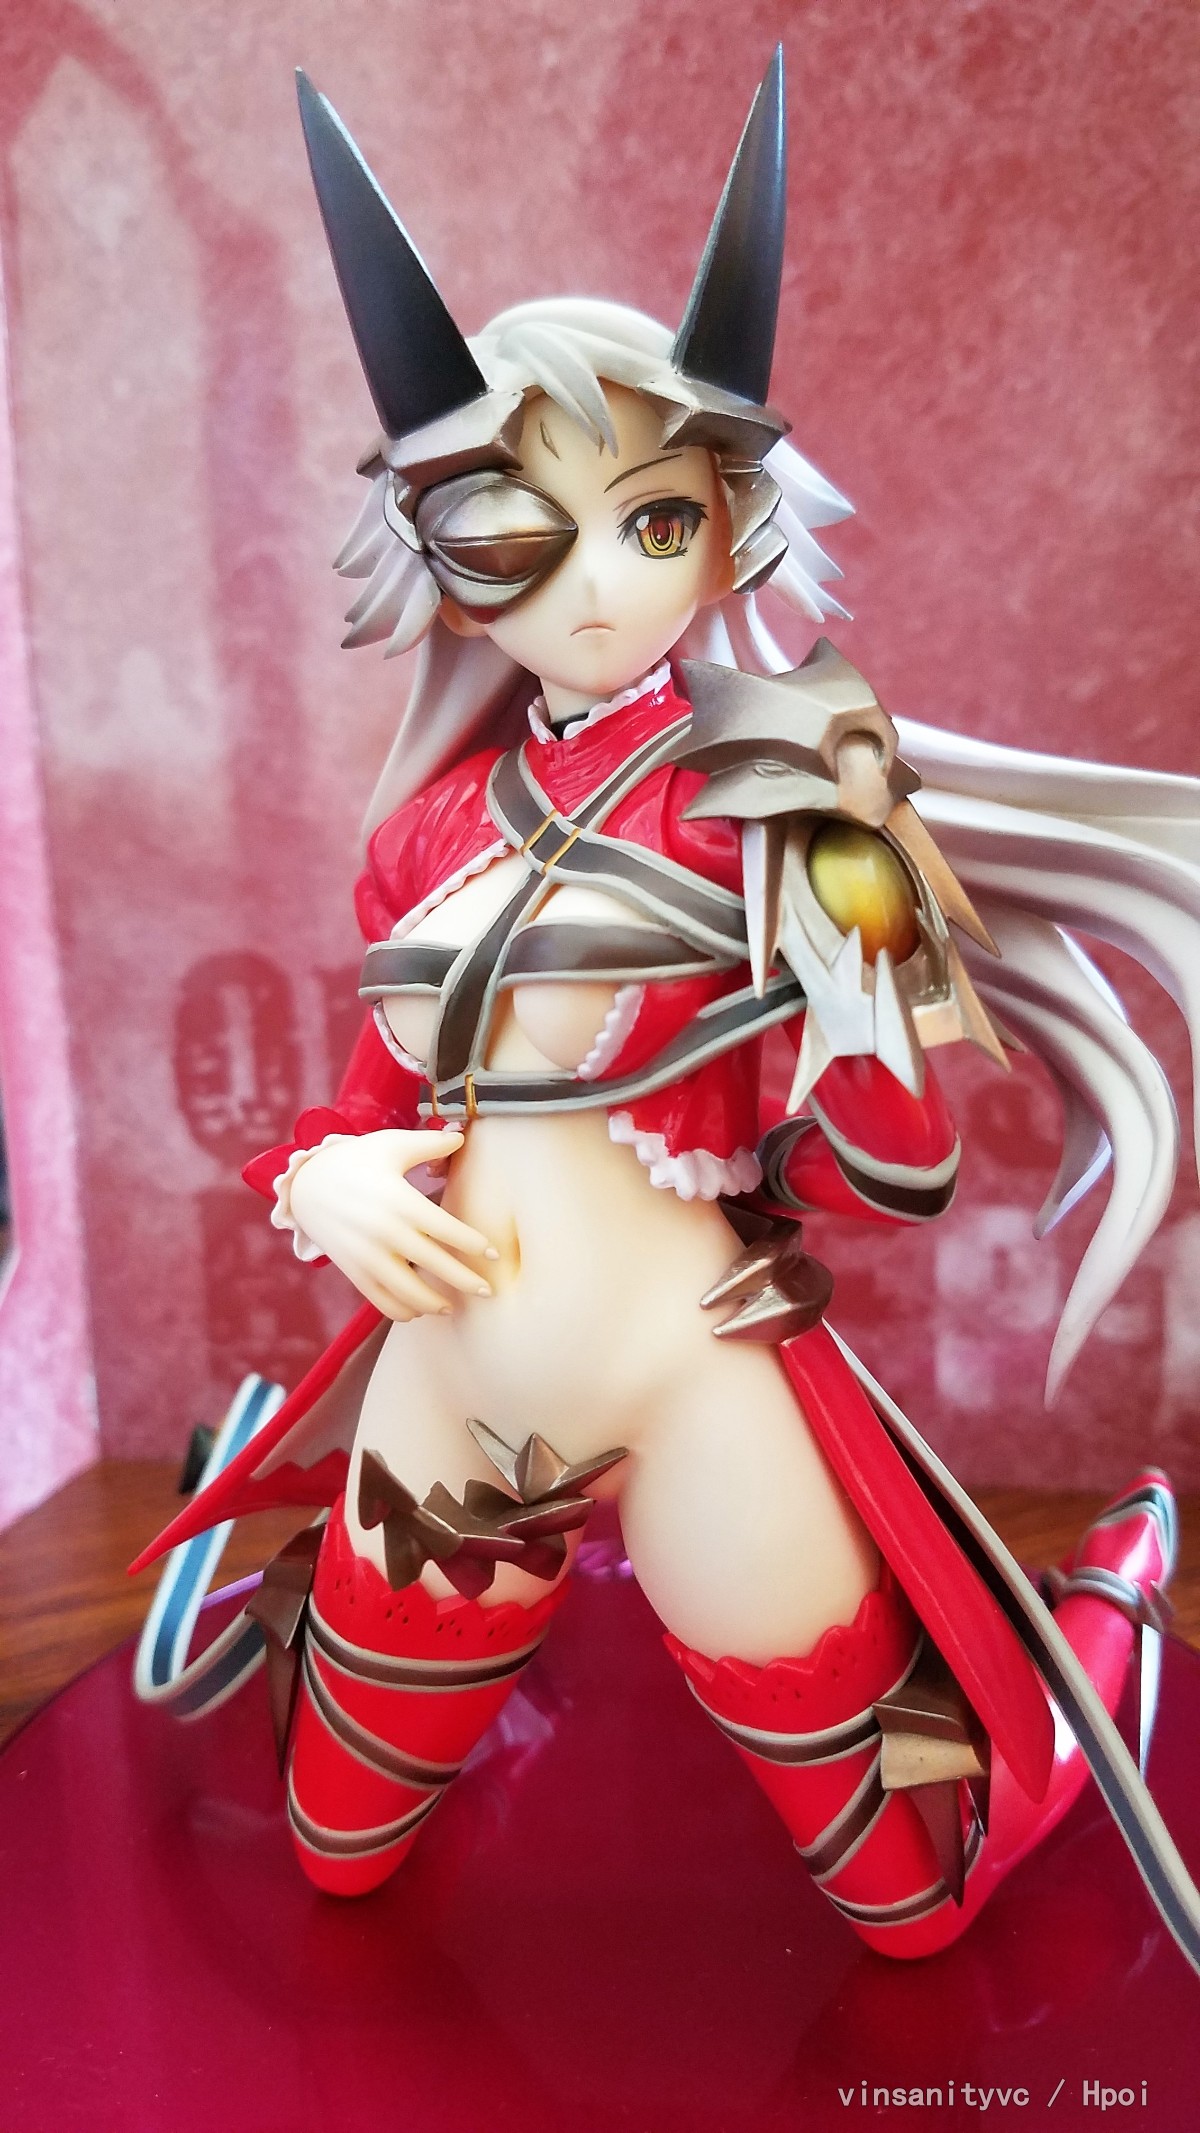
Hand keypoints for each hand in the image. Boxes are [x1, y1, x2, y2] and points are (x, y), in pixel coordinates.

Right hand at [287, 1129, 494, 1320]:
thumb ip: (429, 1144)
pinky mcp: (352, 1271)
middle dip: (466, 1282)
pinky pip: (382, 1301)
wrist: (306, 1185)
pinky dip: (403, 1311)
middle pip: (435, 1265)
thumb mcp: (391, 1145)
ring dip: (435, 1304)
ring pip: (409, 1292)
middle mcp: (384, 1232)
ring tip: (451, 1306)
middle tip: (488, 1292)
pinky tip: (419, 1309)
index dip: (475, 1245)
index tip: (495, 1255)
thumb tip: (462, 1136)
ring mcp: (366, 1256)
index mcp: (400, 1200)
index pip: (447, 1230)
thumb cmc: (356, 1161)